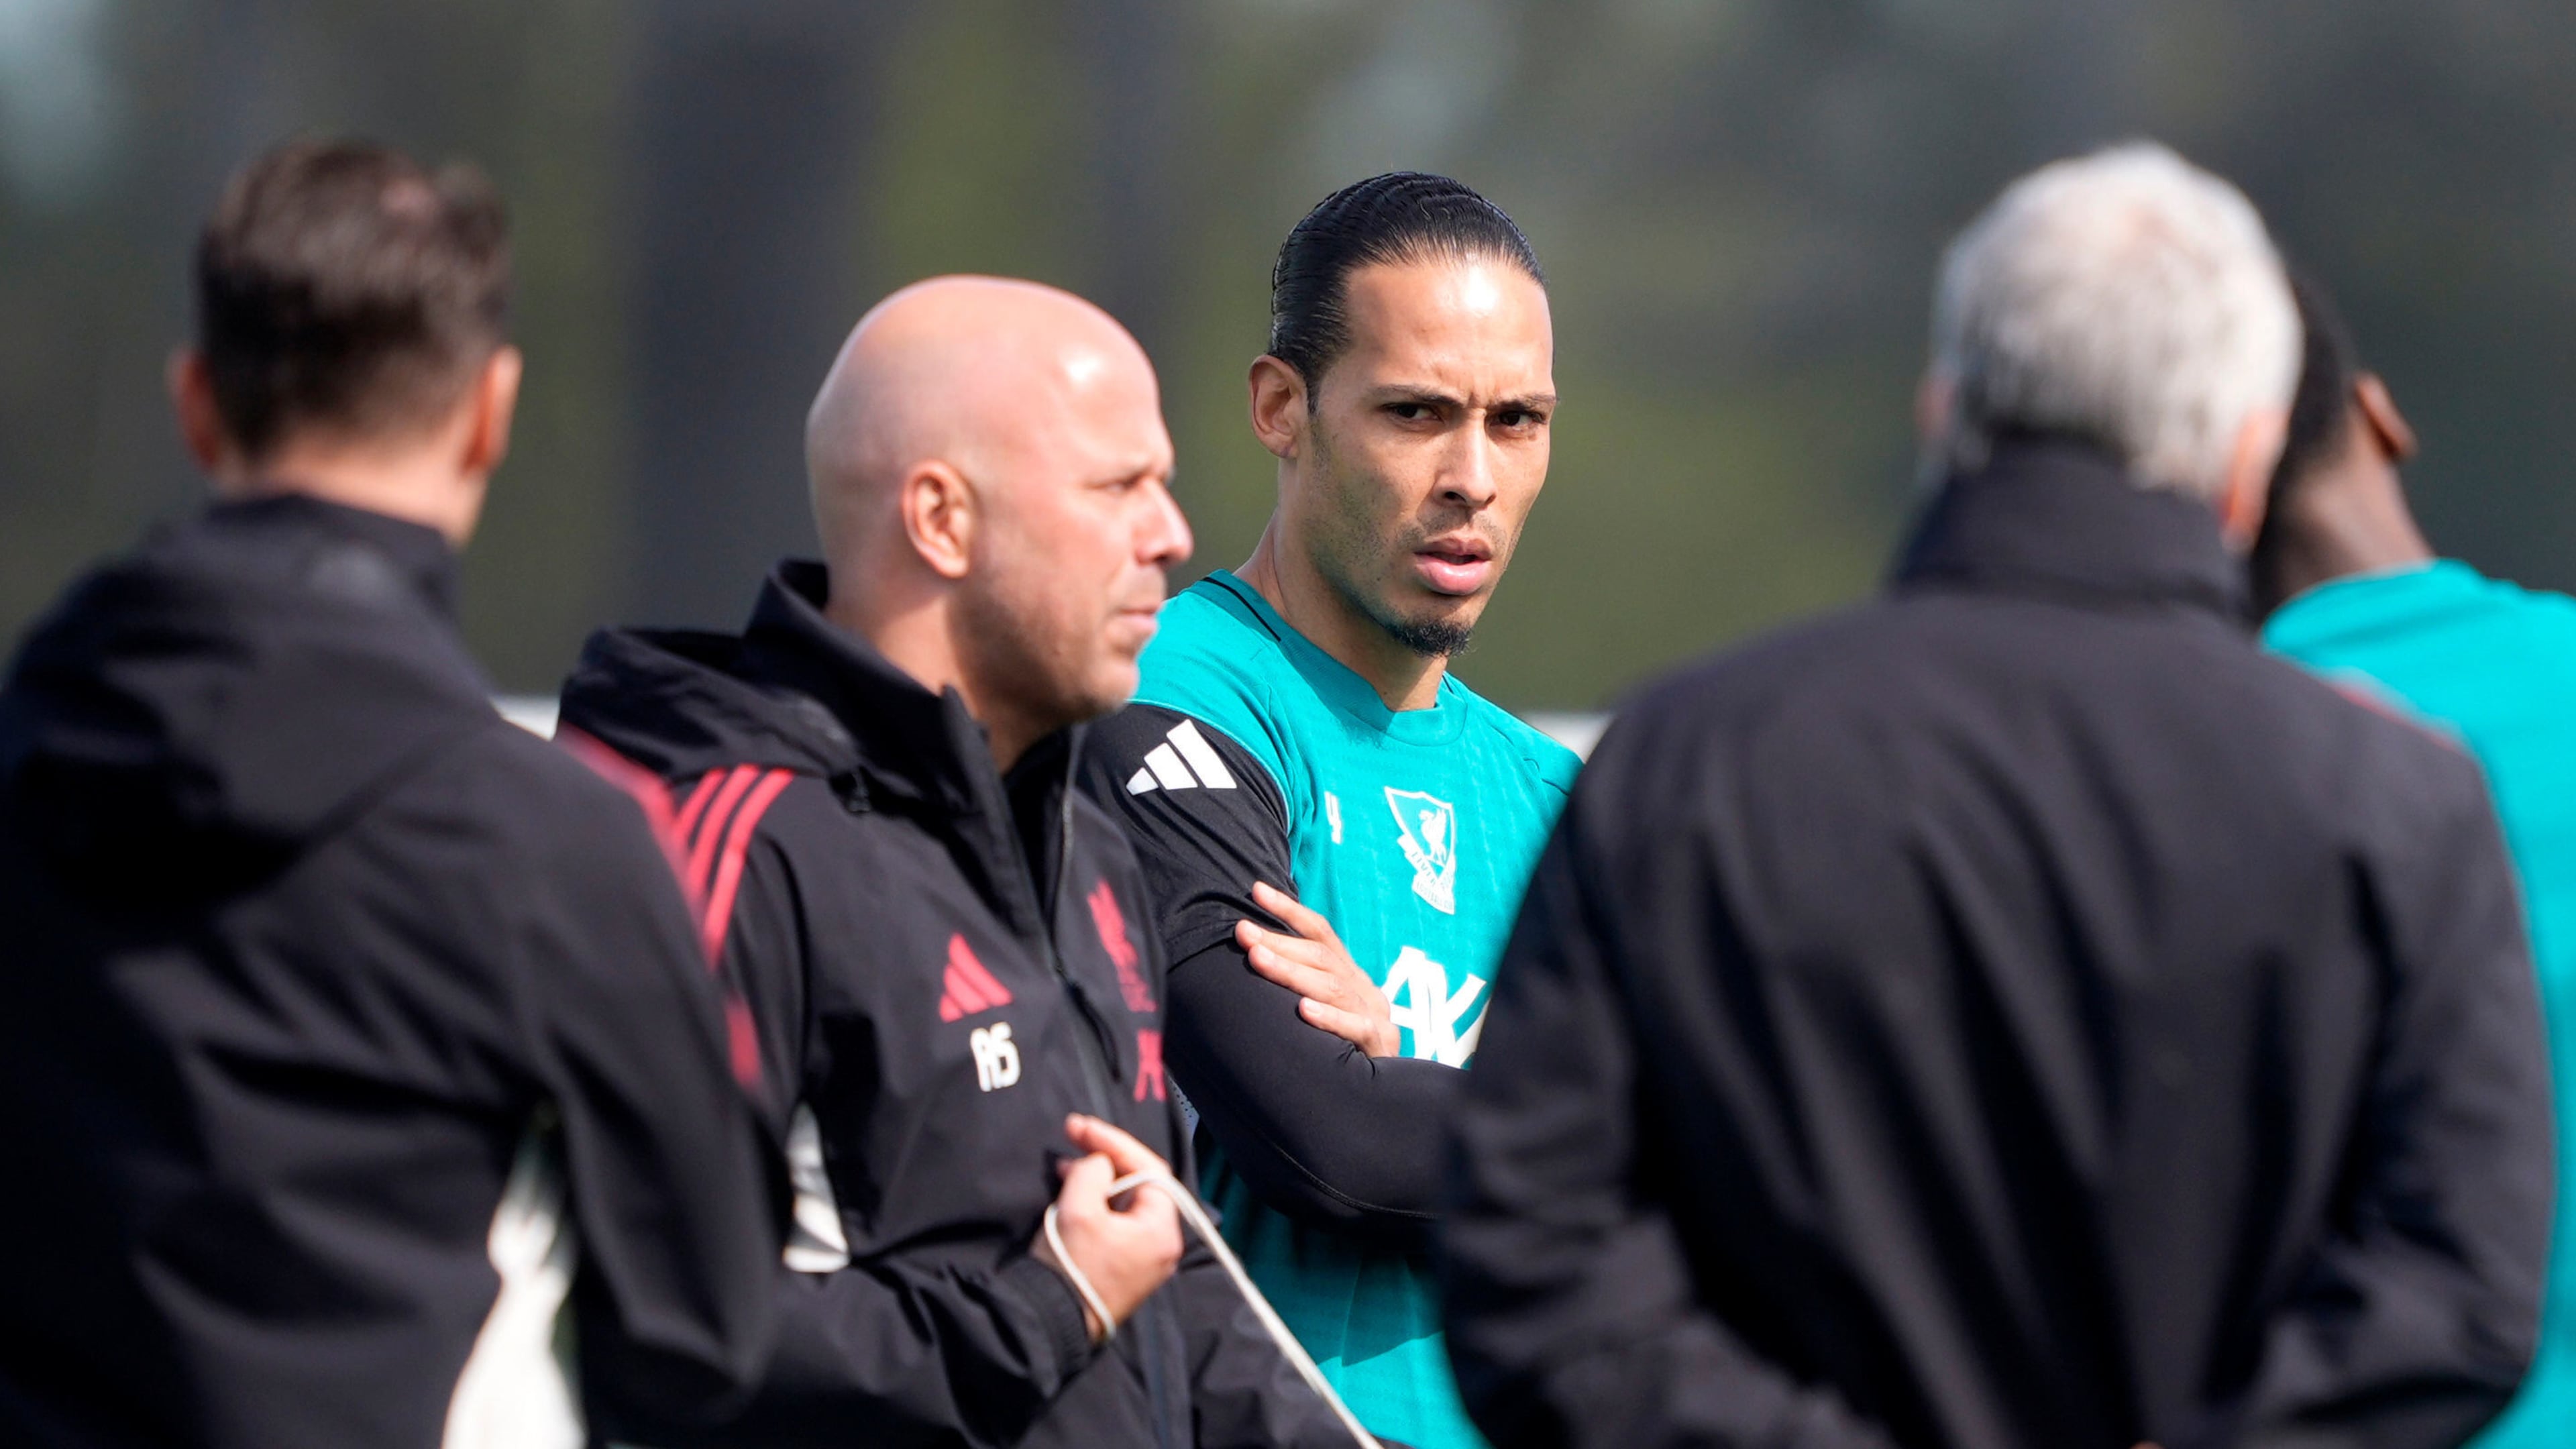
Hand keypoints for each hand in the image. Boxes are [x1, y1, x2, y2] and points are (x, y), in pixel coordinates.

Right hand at [1031, 1114, 1181, 1342]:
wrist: (1051, 1323)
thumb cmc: (1071, 1263)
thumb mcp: (1078, 1206)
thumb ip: (1093, 1170)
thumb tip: (1099, 1165)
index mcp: (1162, 1228)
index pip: (1147, 1167)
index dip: (1113, 1141)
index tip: (1080, 1127)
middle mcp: (1163, 1243)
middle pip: (1139, 1183)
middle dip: (1105, 1158)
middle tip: (1071, 1138)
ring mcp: (1147, 1258)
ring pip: (1125, 1202)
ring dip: (1097, 1179)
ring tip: (1063, 1166)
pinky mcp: (1127, 1267)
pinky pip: (1117, 1223)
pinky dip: (1097, 1203)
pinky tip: (1072, 1191)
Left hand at [1237, 881, 1397, 1057]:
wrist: (1379, 1099)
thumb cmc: (1336, 1052)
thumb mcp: (1320, 1012)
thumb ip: (1297, 987)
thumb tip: (1248, 957)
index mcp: (1349, 976)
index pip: (1320, 933)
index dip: (1288, 910)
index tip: (1255, 890)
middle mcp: (1363, 989)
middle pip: (1321, 957)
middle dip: (1278, 941)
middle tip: (1242, 932)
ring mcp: (1375, 1016)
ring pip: (1332, 987)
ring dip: (1292, 972)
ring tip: (1258, 959)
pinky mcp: (1380, 1047)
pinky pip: (1357, 1028)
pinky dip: (1329, 1018)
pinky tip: (1303, 1010)